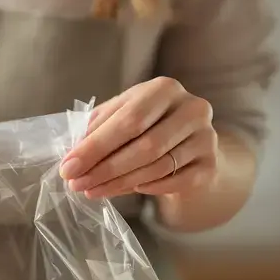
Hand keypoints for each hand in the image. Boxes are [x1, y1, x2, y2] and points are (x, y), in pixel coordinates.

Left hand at [59, 77, 218, 199]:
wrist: (190, 142)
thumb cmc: (148, 126)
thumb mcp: (122, 115)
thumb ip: (98, 128)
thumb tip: (72, 153)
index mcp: (165, 89)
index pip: (128, 120)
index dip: (95, 146)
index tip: (68, 167)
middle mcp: (192, 108)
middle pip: (145, 145)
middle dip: (105, 168)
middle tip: (77, 184)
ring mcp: (206, 138)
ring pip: (158, 167)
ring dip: (119, 183)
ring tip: (92, 190)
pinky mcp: (211, 165)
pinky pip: (175, 182)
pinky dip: (149, 188)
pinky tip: (129, 189)